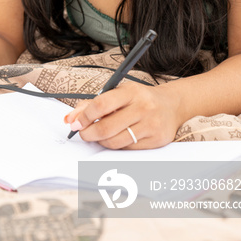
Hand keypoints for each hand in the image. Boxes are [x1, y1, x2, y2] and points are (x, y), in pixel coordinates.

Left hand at [64, 81, 180, 149]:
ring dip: (102, 142)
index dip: (85, 116)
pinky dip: (118, 146)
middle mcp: (143, 107)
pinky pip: (129, 149)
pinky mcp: (157, 140)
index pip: (101, 105)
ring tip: (100, 136)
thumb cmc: (139, 99)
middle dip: (89, 133)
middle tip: (83, 133)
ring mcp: (151, 124)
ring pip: (116, 142)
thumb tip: (69, 119)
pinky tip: (117, 138)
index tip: (76, 123)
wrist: (171, 105)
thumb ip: (92, 104)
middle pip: (107, 128)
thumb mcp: (118, 93)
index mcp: (131, 92)